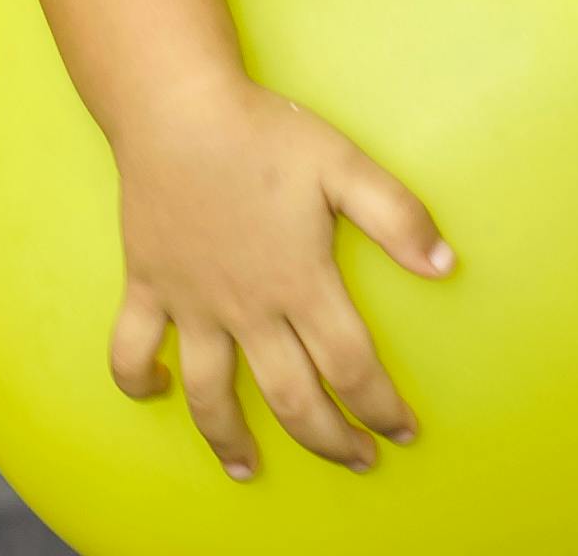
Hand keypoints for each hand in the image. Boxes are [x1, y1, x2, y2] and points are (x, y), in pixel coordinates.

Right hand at [105, 70, 450, 481]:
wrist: (176, 107)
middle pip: (292, 400)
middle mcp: (247, 307)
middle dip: (330, 442)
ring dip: (231, 440)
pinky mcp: (147, 285)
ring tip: (249, 470)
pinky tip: (158, 388)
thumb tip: (445, 265)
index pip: (351, 369)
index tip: (403, 432)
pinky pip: (131, 349)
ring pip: (210, 395)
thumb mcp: (344, 164)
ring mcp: (192, 303)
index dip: (382, 409)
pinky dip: (138, 379)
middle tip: (357, 460)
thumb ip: (397, 216)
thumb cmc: (264, 132)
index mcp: (301, 282)